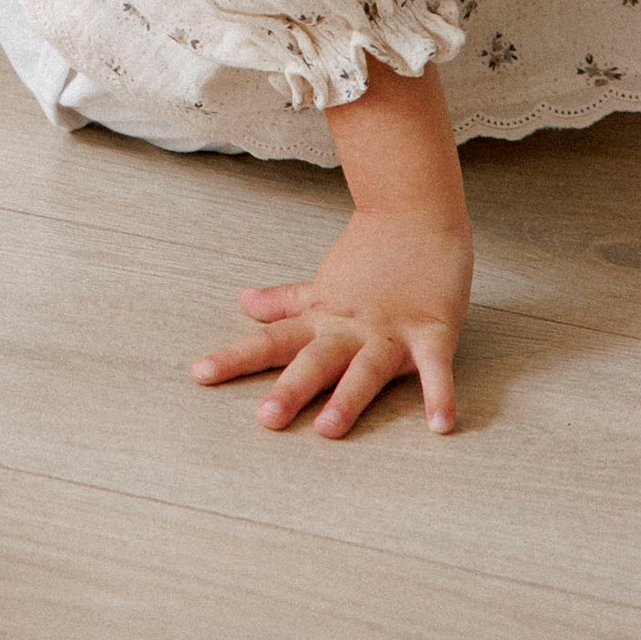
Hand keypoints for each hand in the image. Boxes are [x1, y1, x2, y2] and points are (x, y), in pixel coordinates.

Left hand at [191, 206, 471, 436]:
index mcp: (323, 317)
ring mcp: (392, 329)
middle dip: (291, 389)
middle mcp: (351, 326)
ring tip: (329, 428)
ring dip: (349, 397)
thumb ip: (287, 300)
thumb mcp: (324, 282)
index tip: (199, 376)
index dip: (236, 358)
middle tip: (265, 419)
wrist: (417, 211)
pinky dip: (439, 394)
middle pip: (315, 360)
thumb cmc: (371, 255)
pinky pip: (436, 368)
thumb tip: (243, 302)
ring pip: (366, 367)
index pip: (272, 340)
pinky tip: (440, 425)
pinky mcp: (434, 331)